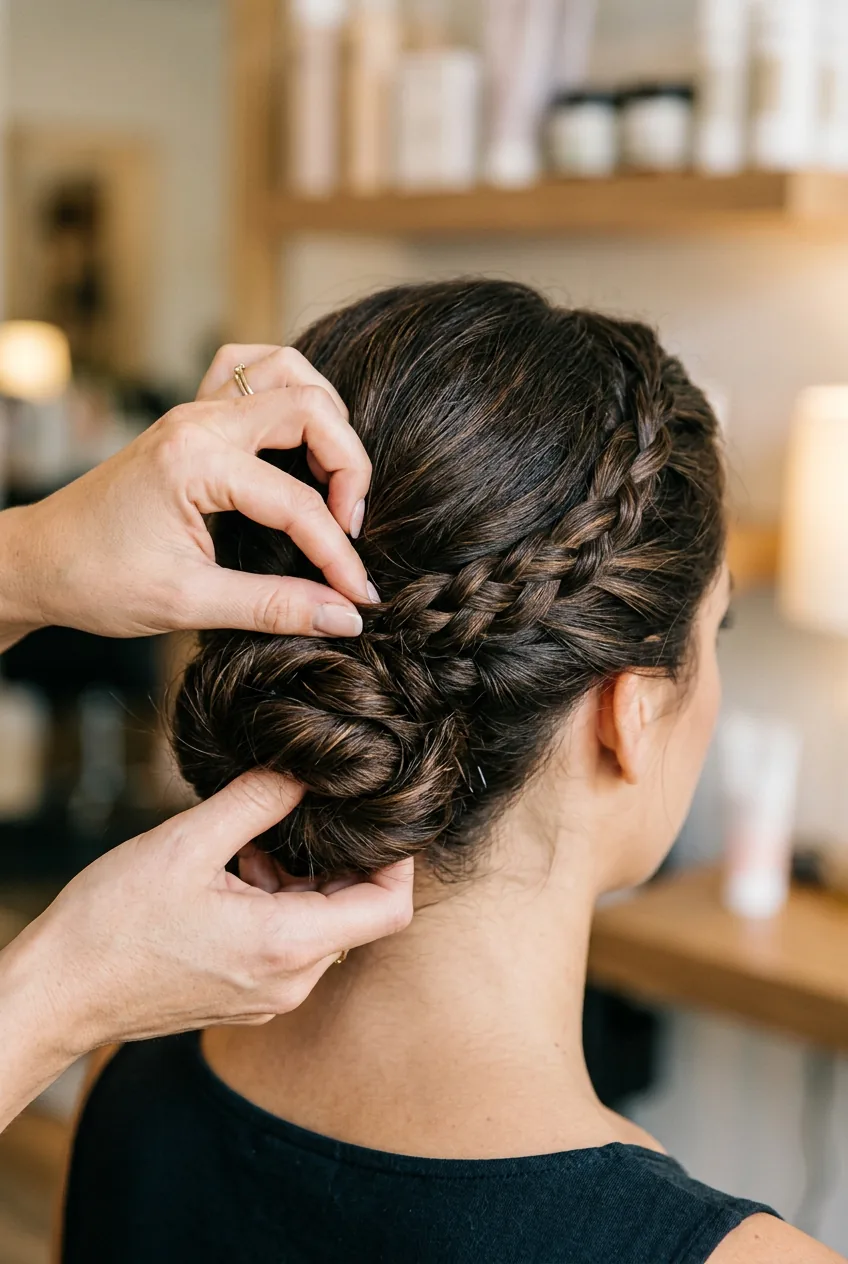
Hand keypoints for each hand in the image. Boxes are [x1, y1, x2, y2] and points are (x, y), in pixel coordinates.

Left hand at [0, 346, 372, 641]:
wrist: (37, 562)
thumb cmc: (97, 581)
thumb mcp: (188, 603)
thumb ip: (275, 607)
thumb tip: (345, 617)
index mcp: (195, 462)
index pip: (299, 502)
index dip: (339, 553)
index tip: (358, 596)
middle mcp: (198, 421)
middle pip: (310, 407)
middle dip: (349, 466)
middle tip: (350, 526)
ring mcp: (193, 411)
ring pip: (287, 371)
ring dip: (325, 416)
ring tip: (333, 479)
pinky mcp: (190, 418)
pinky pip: (251, 370)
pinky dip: (287, 390)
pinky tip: (297, 436)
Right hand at [2, 771, 412, 1065]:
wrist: (56, 992)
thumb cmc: (112, 924)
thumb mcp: (188, 842)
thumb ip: (258, 800)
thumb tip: (306, 770)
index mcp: (287, 946)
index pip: (390, 909)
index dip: (398, 860)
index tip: (380, 819)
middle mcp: (289, 983)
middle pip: (356, 914)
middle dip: (337, 859)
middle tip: (297, 815)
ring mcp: (268, 997)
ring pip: (318, 925)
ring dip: (299, 878)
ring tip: (247, 842)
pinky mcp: (245, 997)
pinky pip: (286, 944)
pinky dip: (275, 902)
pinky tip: (232, 871)